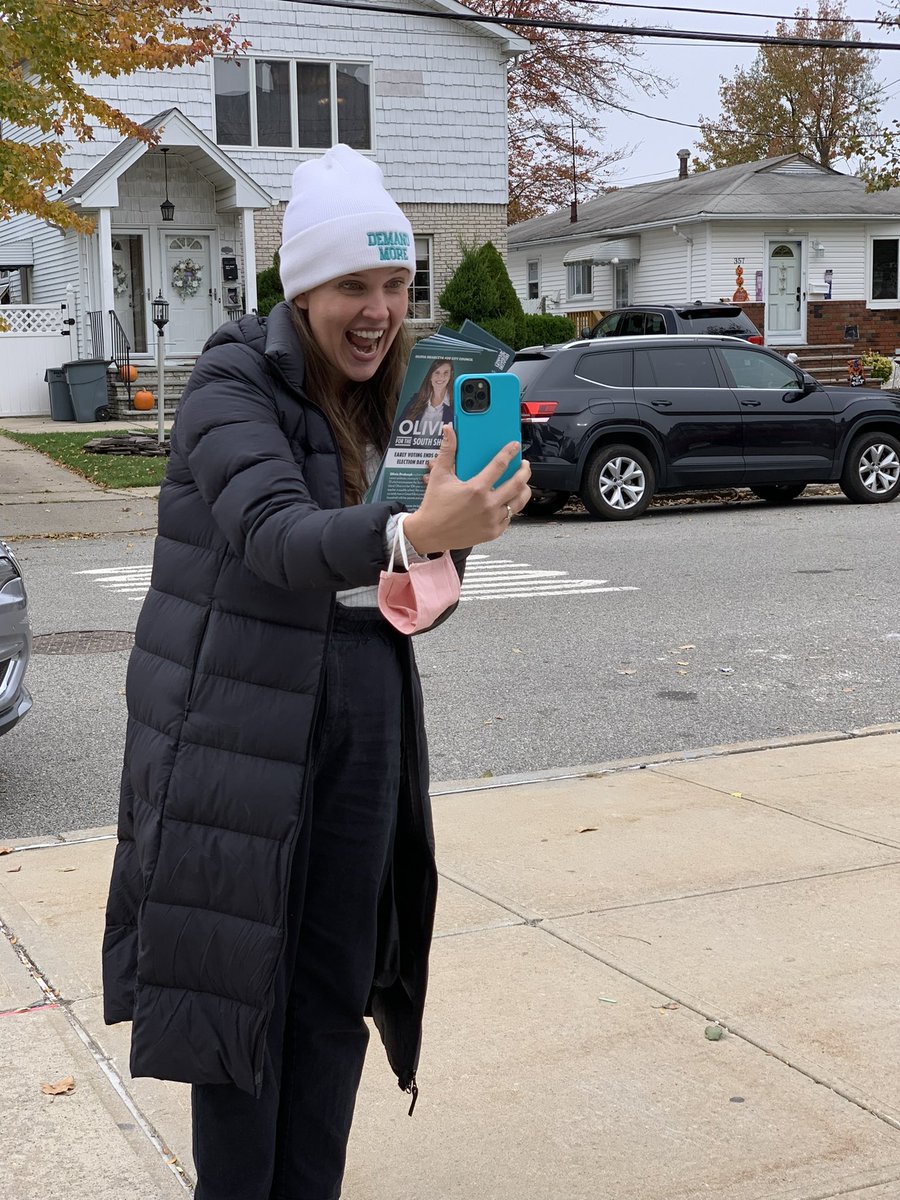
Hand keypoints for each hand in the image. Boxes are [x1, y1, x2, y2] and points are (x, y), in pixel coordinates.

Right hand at [404, 425, 531, 553]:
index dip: (509, 453)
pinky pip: (510, 518)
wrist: (430, 533)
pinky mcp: (492, 532)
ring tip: (523, 483)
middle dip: (525, 471)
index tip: (514, 447)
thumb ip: (447, 451)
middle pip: (517, 484)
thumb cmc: (434, 505)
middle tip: (524, 465)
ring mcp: (492, 520)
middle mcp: (487, 505)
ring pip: (518, 502)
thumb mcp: (439, 475)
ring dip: (524, 490)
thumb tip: (448, 431)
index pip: (500, 465)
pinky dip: (511, 508)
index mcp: (476, 489)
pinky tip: (509, 501)